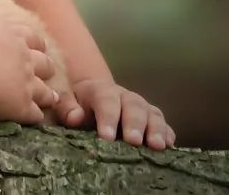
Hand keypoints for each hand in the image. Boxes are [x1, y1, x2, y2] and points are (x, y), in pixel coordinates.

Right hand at [0, 0, 59, 124]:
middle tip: (48, 70)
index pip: (30, 37)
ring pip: (44, 90)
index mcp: (12, 35)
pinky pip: (35, 114)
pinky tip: (36, 118)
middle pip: (43, 63)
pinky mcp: (22, 106)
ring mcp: (26, 83)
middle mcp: (24, 58)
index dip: (35, 42)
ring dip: (48, 94)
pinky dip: (36, 116)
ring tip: (52, 98)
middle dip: (46, 67)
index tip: (39, 45)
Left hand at [54, 78, 175, 148]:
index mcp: (100, 90)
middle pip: (133, 105)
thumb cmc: (77, 104)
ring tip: (157, 146)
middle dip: (134, 123)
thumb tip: (75, 117)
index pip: (105, 99)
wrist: (91, 97)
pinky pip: (164, 124)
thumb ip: (67, 107)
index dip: (107, 116)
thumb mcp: (67, 101)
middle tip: (133, 141)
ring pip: (152, 112)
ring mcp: (140, 107)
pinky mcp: (152, 119)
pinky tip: (170, 147)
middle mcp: (123, 96)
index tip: (106, 136)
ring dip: (156, 128)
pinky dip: (168, 134)